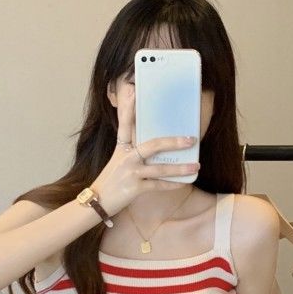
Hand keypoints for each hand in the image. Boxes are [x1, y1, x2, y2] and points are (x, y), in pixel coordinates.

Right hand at [91, 84, 198, 212]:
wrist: (96, 201)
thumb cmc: (111, 180)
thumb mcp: (118, 162)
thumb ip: (133, 152)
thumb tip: (158, 149)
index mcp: (121, 148)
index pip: (125, 124)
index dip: (129, 108)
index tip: (134, 91)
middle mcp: (126, 157)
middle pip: (152, 145)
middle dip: (173, 142)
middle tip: (191, 139)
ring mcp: (130, 172)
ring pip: (160, 169)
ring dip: (180, 168)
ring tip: (196, 166)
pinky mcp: (134, 188)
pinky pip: (158, 185)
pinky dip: (172, 184)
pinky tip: (184, 183)